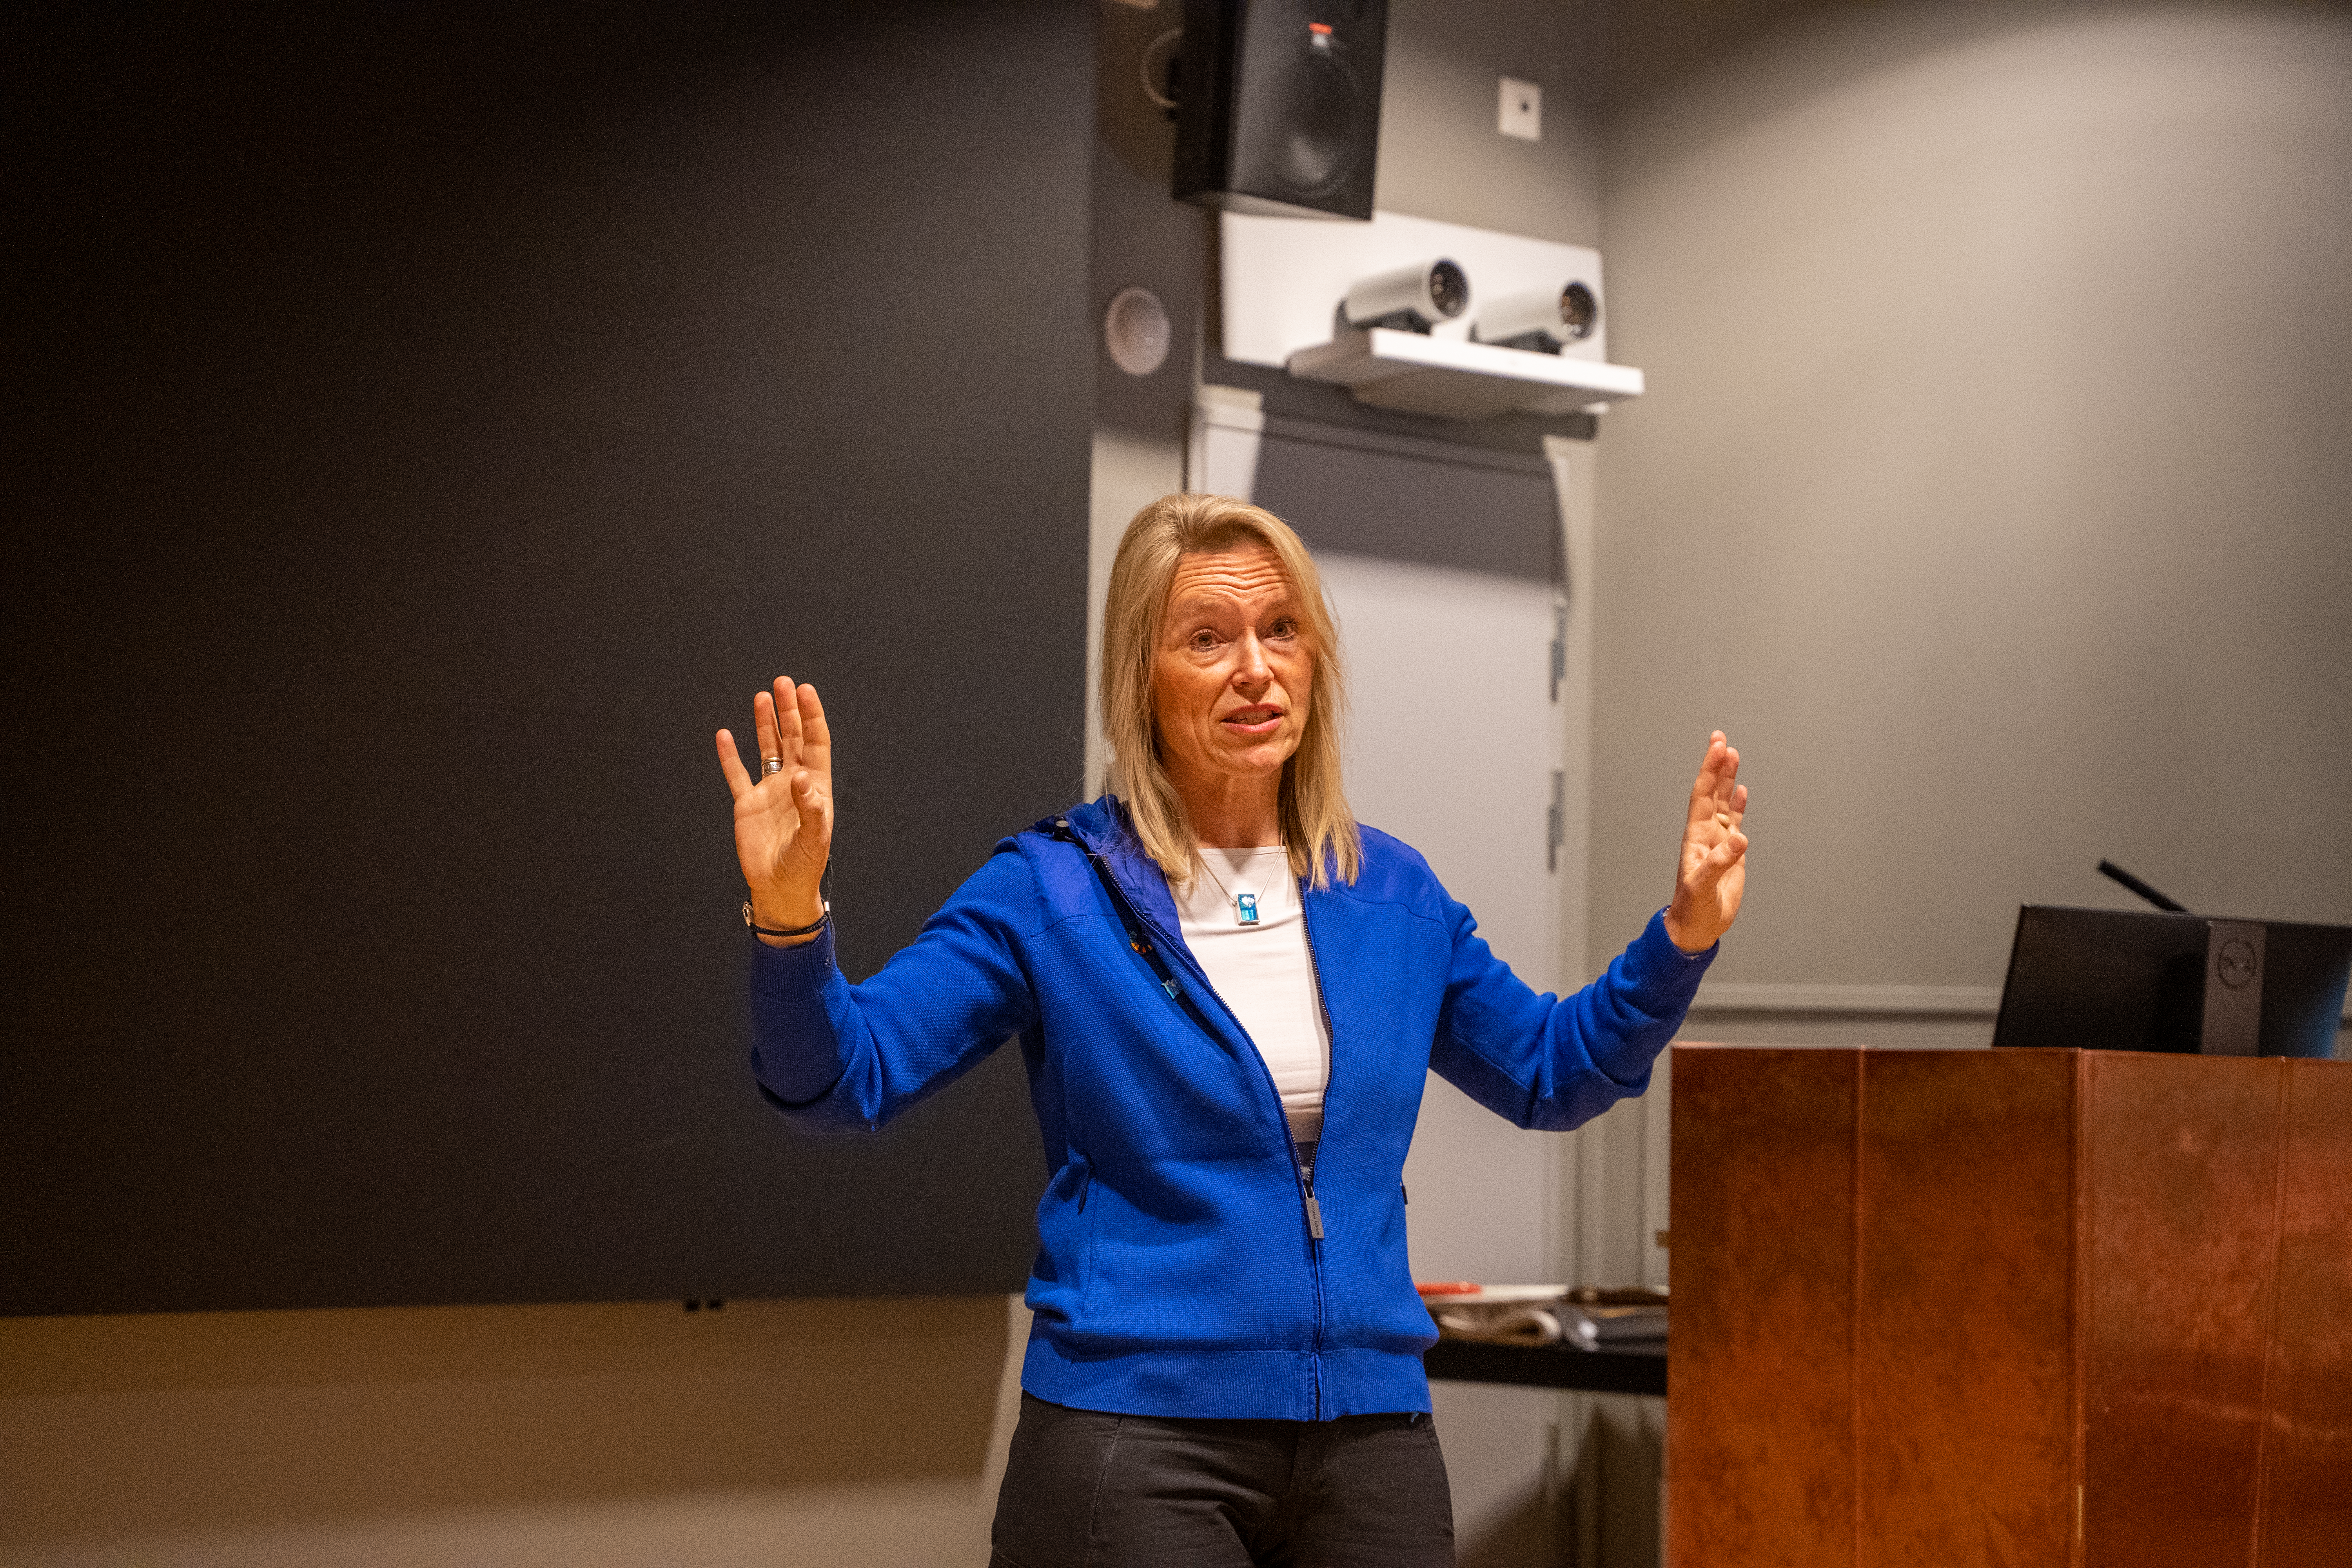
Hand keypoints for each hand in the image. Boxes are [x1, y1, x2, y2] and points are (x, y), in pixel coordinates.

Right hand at [715, 678, 833, 945]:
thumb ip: (810, 806)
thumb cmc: (805, 864)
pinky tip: (725, 733)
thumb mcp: (815, 836)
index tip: (805, 691)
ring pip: (768, 749)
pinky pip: (737, 773)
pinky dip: (730, 755)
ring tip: (763, 696)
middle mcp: (793, 783)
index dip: (811, 716)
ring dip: (766, 724)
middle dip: (789, 710)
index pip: (816, 742)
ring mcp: (769, 791)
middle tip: (783, 683)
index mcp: (815, 787)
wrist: (780, 888)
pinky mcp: (748, 804)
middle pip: (793, 738)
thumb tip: (802, 776)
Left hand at [1663, 731, 1747, 953]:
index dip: (1710, 771)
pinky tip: (1740, 790)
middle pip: (1712, 792)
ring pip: (1723, 802)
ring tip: (1732, 755)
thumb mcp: (1703, 885)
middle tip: (1720, 738)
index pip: (1703, 796)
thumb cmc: (1693, 908)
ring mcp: (1718, 841)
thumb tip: (1739, 838)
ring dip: (1727, 779)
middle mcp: (1706, 833)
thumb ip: (1720, 862)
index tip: (1718, 747)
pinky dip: (1737, 805)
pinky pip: (1734, 821)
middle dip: (1716, 765)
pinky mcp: (1730, 852)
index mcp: (1696, 836)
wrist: (1697, 925)